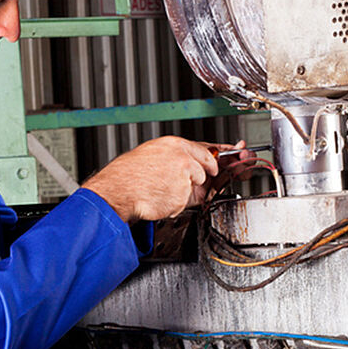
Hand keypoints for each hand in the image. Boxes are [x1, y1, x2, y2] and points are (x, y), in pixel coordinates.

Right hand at [81, 136, 223, 221]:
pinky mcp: (182, 195)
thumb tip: (192, 164)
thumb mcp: (153, 154)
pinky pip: (186, 201)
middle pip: (207, 168)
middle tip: (179, 181)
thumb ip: (177, 158)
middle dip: (202, 177)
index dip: (218, 157)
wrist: (118, 191)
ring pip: (196, 186)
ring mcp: (184, 177)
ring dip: (184, 191)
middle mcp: (183, 158)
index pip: (207, 149)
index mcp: (174, 144)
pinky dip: (175, 203)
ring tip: (160, 188)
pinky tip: (159, 197)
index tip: (228, 158)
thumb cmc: (129, 174)